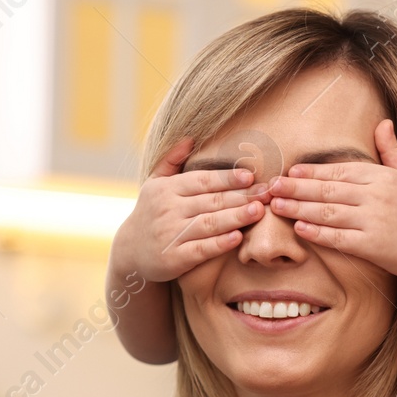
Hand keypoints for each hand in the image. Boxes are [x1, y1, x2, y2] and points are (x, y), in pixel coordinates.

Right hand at [111, 137, 268, 282]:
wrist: (129, 250)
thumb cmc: (150, 213)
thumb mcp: (154, 183)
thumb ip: (171, 160)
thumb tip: (190, 137)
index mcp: (166, 189)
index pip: (202, 180)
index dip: (227, 178)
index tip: (250, 176)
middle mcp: (167, 209)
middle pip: (210, 201)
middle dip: (241, 196)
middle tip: (266, 193)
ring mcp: (169, 235)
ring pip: (208, 224)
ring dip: (235, 217)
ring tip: (259, 210)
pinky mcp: (172, 259)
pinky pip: (200, 249)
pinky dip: (219, 244)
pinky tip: (238, 238)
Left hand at [266, 119, 396, 282]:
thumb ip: (392, 151)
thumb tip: (384, 122)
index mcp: (383, 177)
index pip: (341, 170)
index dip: (313, 171)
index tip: (291, 171)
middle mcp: (378, 196)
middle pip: (329, 190)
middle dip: (297, 188)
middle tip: (272, 187)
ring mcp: (375, 220)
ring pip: (329, 212)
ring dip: (299, 209)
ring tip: (276, 206)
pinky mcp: (372, 245)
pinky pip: (339, 238)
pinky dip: (317, 233)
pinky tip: (299, 229)